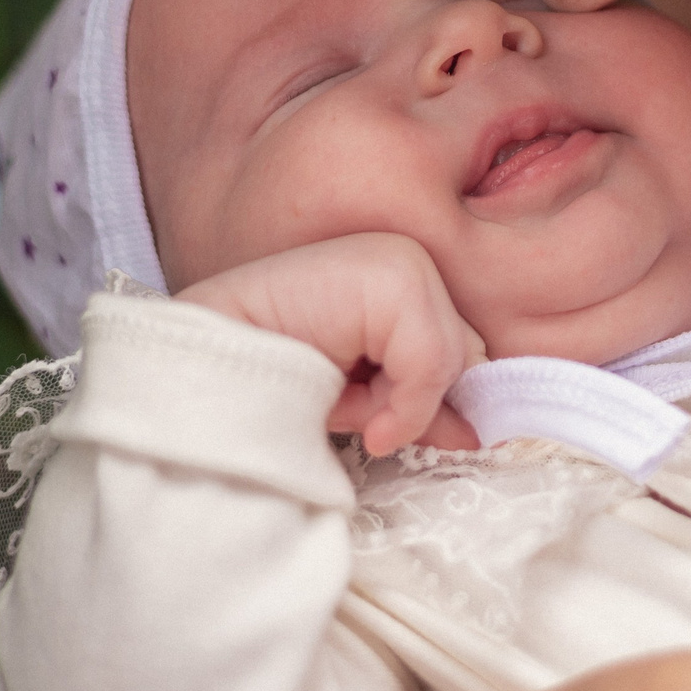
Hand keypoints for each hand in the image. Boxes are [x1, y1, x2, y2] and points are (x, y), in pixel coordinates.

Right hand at [176, 233, 488, 454]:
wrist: (207, 368)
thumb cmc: (276, 381)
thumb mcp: (364, 399)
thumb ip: (424, 407)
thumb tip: (483, 432)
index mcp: (399, 280)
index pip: (463, 349)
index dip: (437, 402)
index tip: (394, 430)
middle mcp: (407, 258)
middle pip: (468, 355)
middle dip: (416, 402)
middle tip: (354, 408)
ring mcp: (402, 259)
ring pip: (456, 359)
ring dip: (403, 404)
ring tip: (341, 396)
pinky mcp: (392, 274)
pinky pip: (433, 359)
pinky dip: (404, 401)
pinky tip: (350, 406)